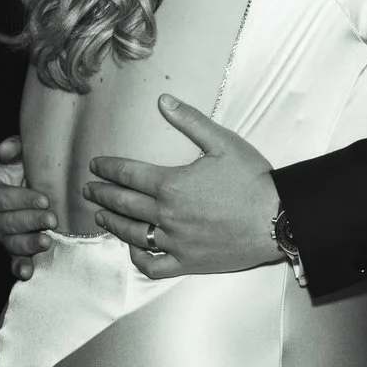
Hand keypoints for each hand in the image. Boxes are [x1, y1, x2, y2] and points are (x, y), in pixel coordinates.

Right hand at [0, 136, 56, 277]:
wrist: (33, 185)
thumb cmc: (24, 167)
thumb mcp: (18, 153)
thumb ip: (12, 147)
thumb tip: (6, 150)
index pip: (2, 199)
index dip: (22, 199)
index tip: (44, 199)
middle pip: (8, 223)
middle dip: (31, 221)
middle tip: (52, 218)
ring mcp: (3, 237)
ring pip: (12, 243)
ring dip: (29, 244)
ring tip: (46, 241)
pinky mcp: (14, 251)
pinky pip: (14, 261)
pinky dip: (20, 268)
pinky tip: (28, 272)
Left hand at [84, 96, 283, 277]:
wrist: (278, 219)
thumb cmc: (252, 179)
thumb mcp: (222, 142)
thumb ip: (189, 120)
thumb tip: (162, 100)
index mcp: (171, 184)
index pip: (128, 175)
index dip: (107, 169)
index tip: (94, 166)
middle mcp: (167, 215)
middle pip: (124, 203)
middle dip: (102, 194)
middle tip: (88, 189)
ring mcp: (175, 242)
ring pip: (132, 234)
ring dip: (112, 223)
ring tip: (101, 215)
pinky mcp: (187, 262)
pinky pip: (154, 265)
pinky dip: (138, 258)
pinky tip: (132, 249)